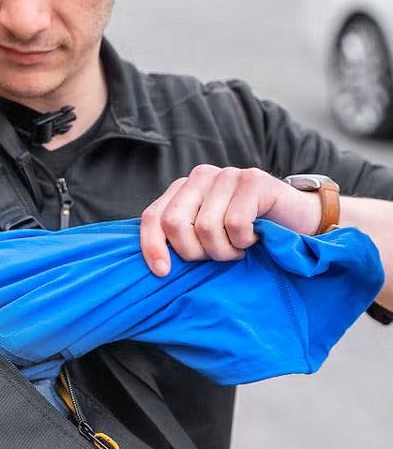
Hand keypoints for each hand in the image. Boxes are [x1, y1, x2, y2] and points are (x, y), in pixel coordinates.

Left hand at [139, 165, 323, 275]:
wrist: (296, 220)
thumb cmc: (246, 234)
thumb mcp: (206, 237)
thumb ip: (181, 239)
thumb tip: (155, 265)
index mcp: (183, 190)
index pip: (153, 217)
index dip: (152, 246)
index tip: (162, 272)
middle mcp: (200, 177)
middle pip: (175, 223)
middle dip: (194, 251)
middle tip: (216, 255)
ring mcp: (227, 175)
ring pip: (206, 227)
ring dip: (224, 250)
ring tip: (238, 247)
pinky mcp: (253, 180)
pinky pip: (235, 223)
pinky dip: (244, 240)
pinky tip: (254, 237)